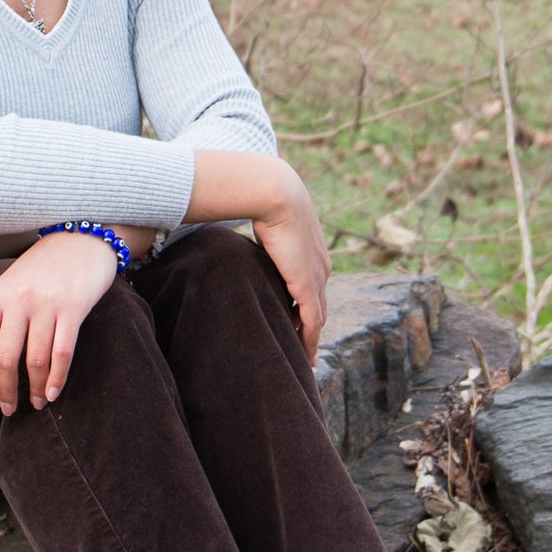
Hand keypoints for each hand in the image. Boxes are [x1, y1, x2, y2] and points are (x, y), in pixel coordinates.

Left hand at [0, 234, 119, 415]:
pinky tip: (54, 391)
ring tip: (37, 402)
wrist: (80, 239)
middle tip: (9, 410)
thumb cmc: (39, 270)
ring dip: (36, 388)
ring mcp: (46, 303)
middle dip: (6, 391)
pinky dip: (57, 377)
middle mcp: (18, 300)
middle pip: (5, 358)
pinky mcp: (73, 307)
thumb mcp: (4, 292)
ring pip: (36, 359)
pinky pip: (63, 352)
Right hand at [249, 166, 331, 366]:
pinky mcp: (308, 286)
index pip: (312, 286)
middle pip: (319, 305)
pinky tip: (305, 356)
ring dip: (311, 339)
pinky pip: (313, 322)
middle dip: (312, 327)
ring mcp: (317, 277)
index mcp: (312, 252)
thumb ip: (253, 233)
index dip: (305, 305)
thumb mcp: (261, 220)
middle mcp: (320, 267)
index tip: (298, 321)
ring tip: (305, 359)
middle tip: (305, 349)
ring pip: (318, 318)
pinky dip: (310, 341)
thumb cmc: (262, 198)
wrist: (274, 192)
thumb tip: (231, 226)